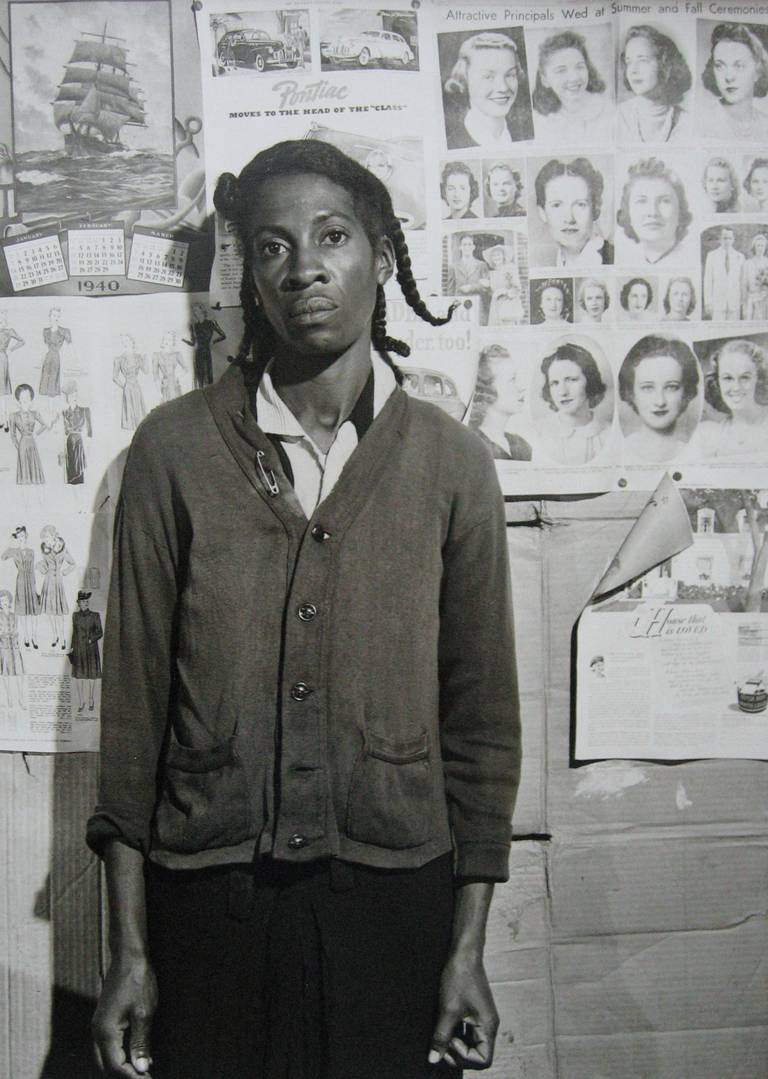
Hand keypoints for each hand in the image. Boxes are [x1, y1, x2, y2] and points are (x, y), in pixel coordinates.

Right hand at [92, 953, 157, 1076]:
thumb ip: (141, 1043)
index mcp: (106, 1032)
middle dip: (124, 1075)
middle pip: (106, 1067)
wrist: (128, 957)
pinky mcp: (103, 1021)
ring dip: (121, 1067)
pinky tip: (134, 1056)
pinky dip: (119, 1056)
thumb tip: (142, 1068)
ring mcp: (98, 1026)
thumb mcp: (144, 1013)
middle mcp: (97, 1032)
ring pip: (105, 1058)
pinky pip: (107, 1047)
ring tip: (141, 1071)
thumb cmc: (137, 981)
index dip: (132, 1078)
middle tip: (145, 1077)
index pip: (116, 1067)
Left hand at [429, 951, 498, 1069]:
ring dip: (456, 1042)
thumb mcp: (448, 1010)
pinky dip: (455, 1032)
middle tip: (442, 1041)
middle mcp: (488, 1024)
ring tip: (441, 1032)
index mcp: (488, 1026)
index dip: (464, 1057)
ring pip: (471, 1042)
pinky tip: (443, 1024)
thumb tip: (434, 1059)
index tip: (450, 1041)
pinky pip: (467, 1030)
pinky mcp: (473, 1010)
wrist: (462, 952)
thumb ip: (442, 1037)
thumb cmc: (460, 976)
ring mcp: (481, 1017)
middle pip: (478, 1053)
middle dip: (459, 1053)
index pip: (483, 1059)